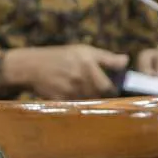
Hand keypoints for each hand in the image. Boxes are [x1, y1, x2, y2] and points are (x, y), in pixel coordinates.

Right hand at [4, 45, 128, 99]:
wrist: (31, 66)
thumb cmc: (60, 56)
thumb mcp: (83, 50)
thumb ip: (106, 57)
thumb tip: (126, 60)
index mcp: (88, 62)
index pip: (110, 85)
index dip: (114, 89)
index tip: (113, 89)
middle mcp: (80, 76)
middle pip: (102, 95)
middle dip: (103, 95)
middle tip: (100, 93)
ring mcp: (70, 89)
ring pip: (91, 101)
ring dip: (91, 100)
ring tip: (84, 93)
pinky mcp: (61, 99)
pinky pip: (76, 106)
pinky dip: (78, 104)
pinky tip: (72, 97)